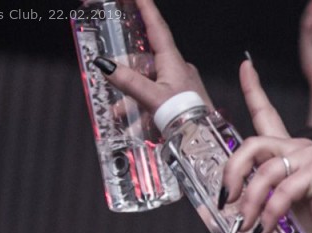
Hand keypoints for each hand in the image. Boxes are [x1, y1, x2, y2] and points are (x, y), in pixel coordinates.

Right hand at [98, 0, 212, 117]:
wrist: (206, 140)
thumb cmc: (187, 118)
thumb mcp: (153, 98)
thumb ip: (128, 82)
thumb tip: (106, 65)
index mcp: (174, 61)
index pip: (157, 27)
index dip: (146, 8)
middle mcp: (179, 69)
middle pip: (146, 59)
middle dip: (127, 69)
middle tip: (111, 73)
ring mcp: (181, 85)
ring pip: (149, 81)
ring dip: (132, 94)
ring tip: (120, 111)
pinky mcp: (181, 100)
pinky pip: (156, 96)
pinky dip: (142, 105)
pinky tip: (132, 121)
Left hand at [224, 60, 311, 232]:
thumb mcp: (280, 210)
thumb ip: (254, 204)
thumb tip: (215, 214)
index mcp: (290, 152)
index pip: (267, 114)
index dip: (254, 89)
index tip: (246, 66)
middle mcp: (299, 148)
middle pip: (251, 145)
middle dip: (232, 173)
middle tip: (226, 200)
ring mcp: (310, 157)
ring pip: (263, 171)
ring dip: (250, 202)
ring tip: (247, 226)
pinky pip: (282, 190)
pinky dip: (270, 212)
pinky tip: (267, 228)